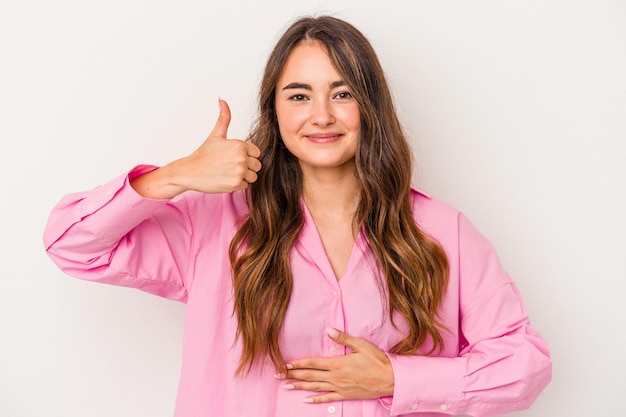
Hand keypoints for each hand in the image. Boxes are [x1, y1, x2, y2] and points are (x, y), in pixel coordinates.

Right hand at [131, 99, 261, 198]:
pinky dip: (237, 185)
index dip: (247, 155)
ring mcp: (239, 171)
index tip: (234, 157)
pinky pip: (246, 186)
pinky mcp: (236, 184)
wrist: (189, 171)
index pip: (257, 152)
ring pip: (253, 176)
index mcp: (239, 145)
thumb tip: (222, 100)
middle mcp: (241, 158)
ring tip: (228, 173)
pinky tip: (225, 179)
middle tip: (230, 166)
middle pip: (257, 165)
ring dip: (243, 177)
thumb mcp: (216, 135)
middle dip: (246, 167)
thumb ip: (224, 118)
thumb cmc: (203, 154)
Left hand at [277, 328, 394, 402]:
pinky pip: (327, 398)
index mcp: (338, 363)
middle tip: (278, 376)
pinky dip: (315, 399)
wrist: (390, 379)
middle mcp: (335, 376)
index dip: (298, 363)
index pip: (313, 362)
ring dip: (299, 386)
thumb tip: (328, 330)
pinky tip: (306, 399)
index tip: (285, 363)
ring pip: (315, 387)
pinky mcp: (345, 395)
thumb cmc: (376, 360)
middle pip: (310, 375)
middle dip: (292, 375)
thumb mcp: (361, 345)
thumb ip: (343, 338)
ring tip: (286, 386)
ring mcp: (339, 387)